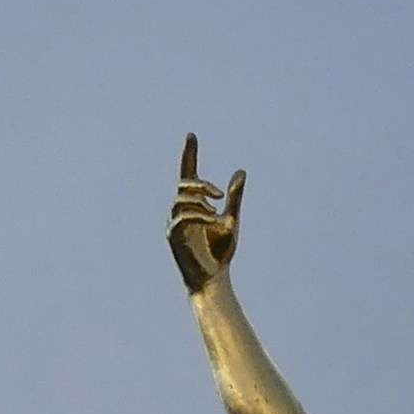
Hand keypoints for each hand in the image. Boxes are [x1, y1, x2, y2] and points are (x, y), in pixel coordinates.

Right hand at [169, 133, 244, 294]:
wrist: (214, 278)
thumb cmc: (221, 252)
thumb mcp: (232, 220)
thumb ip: (234, 197)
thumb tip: (240, 171)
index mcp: (194, 204)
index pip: (188, 173)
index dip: (189, 154)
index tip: (192, 135)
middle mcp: (181, 210)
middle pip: (184, 185)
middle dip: (201, 185)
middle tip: (219, 195)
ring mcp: (175, 223)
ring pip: (181, 200)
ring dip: (199, 201)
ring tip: (215, 213)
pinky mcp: (174, 237)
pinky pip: (180, 218)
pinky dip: (196, 215)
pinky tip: (210, 220)